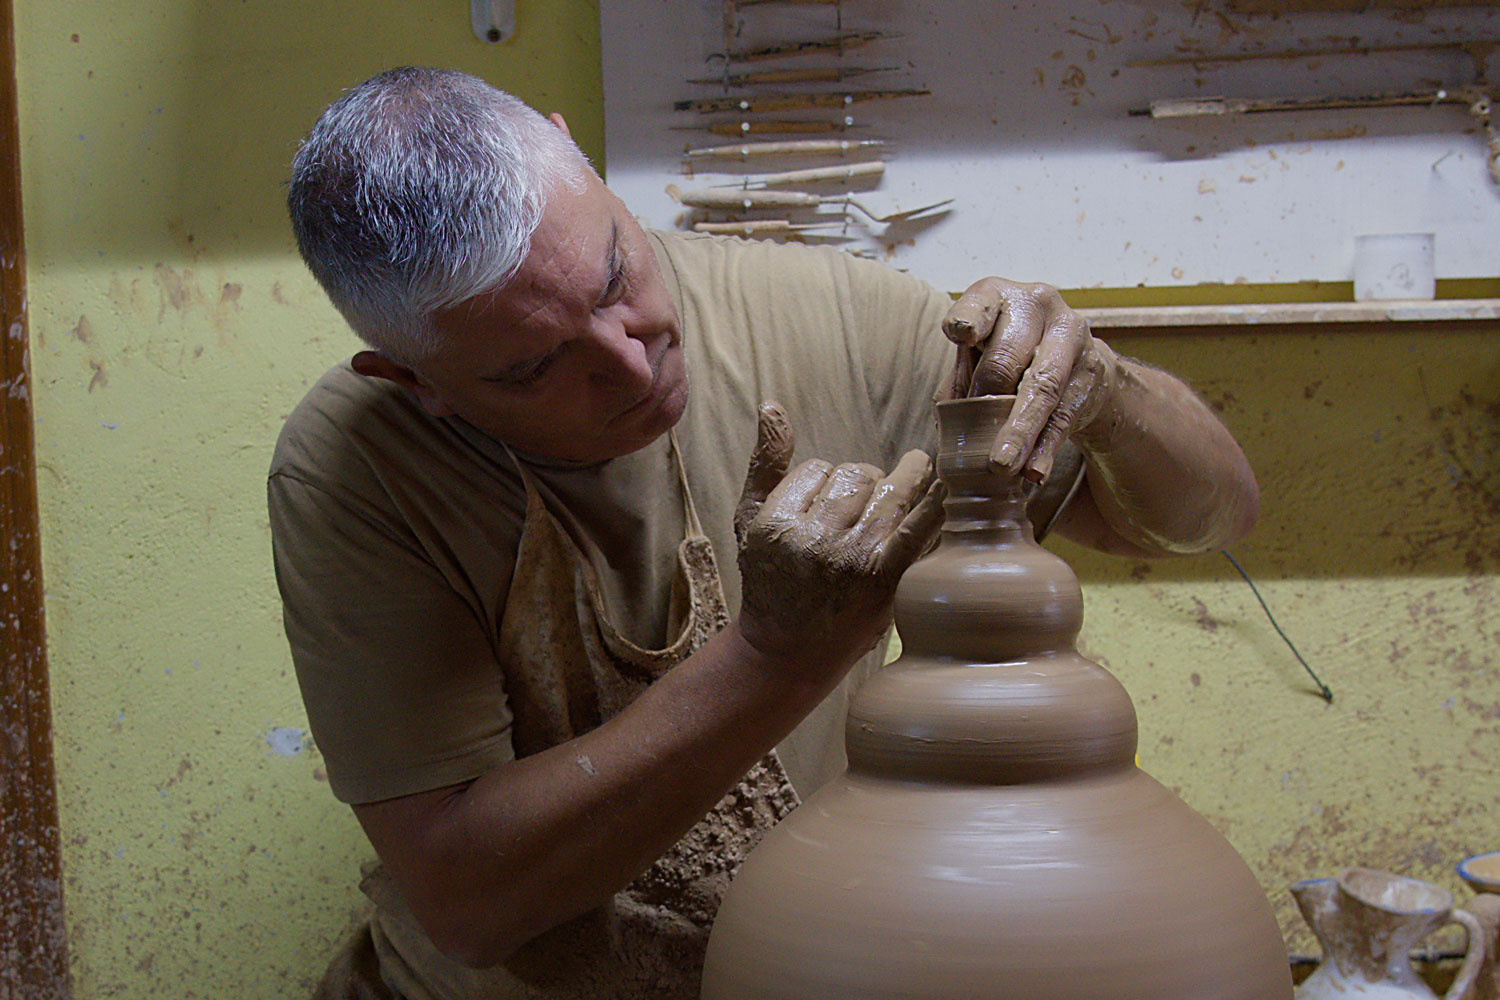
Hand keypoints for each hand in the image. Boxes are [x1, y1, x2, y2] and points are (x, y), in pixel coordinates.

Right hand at [733, 402, 945, 667]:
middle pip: (858, 475)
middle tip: (860, 508)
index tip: (822, 506)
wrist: (789, 652)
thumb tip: (771, 404)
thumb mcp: (750, 522)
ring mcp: (857, 559)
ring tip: (907, 482)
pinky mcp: (891, 578)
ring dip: (902, 482)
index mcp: (779, 524)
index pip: (820, 469)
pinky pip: (924, 523)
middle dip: (863, 482)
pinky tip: (955, 480)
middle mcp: (817, 540)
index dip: (825, 480)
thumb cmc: (770, 581)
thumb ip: (765, 463)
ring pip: (892, 489)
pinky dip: (941, 499)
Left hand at [941, 277, 1118, 483]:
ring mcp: (1070, 336)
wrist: (1076, 358)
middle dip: (988, 398)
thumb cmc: (1009, 353)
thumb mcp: (979, 354)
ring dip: (1020, 431)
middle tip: (970, 432)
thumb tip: (950, 428)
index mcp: (998, 296)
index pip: (981, 304)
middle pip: (1008, 356)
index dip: (969, 318)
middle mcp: (1038, 306)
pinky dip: (1046, 447)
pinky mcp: (1091, 372)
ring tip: (1002, 465)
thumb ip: (960, 381)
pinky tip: (1034, 471)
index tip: (961, 334)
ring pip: (1042, 388)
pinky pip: (1065, 415)